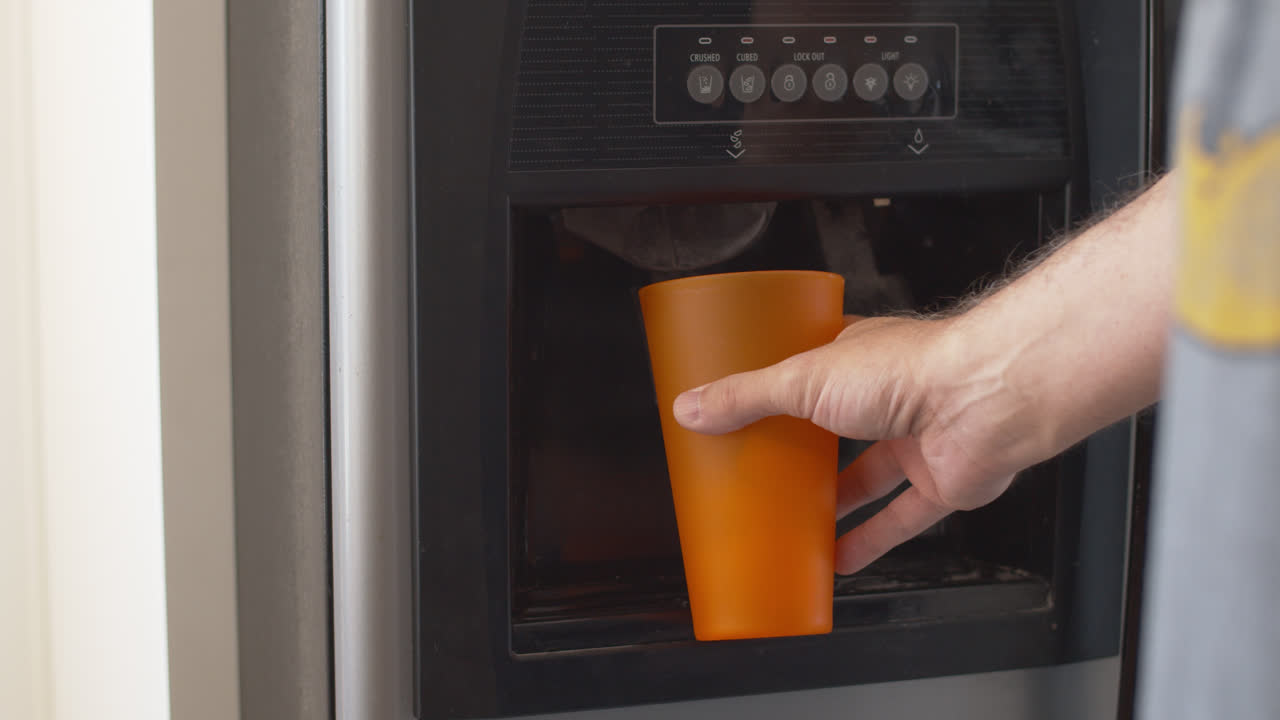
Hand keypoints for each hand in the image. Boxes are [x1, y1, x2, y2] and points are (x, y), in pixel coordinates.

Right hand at [671, 315, 1034, 574]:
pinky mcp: (940, 481)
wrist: (986, 400)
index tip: (747, 410)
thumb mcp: (804, 378)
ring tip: (795, 524)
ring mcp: (916, 438)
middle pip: (837, 427)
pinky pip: (902, 518)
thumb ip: (746, 397)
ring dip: (835, 501)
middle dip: (805, 452)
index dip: (779, 388)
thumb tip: (691, 407)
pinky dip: (872, 540)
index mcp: (856, 356)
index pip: (810, 369)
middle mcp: (888, 394)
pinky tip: (841, 560)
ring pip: (869, 475)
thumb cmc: (909, 369)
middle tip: (765, 474)